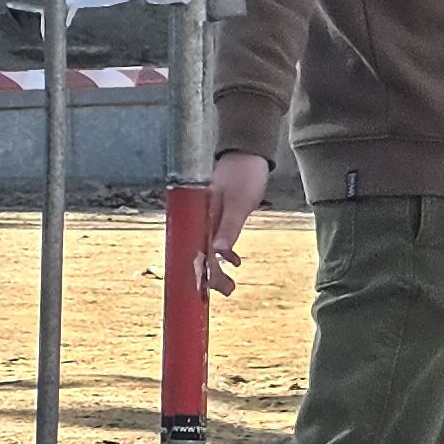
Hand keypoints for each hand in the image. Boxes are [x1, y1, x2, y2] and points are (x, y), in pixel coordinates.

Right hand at [204, 151, 270, 296]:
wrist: (248, 153)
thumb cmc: (244, 174)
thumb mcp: (240, 204)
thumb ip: (229, 228)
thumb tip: (218, 254)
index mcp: (198, 213)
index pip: (196, 249)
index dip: (202, 270)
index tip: (211, 287)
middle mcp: (197, 216)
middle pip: (197, 251)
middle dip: (210, 274)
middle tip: (228, 290)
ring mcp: (205, 216)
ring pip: (205, 247)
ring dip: (216, 266)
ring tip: (229, 284)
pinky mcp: (214, 215)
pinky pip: (213, 239)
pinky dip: (222, 253)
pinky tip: (234, 261)